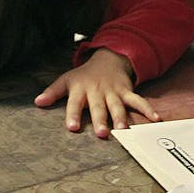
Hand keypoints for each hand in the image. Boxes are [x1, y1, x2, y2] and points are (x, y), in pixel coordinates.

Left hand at [33, 48, 159, 137]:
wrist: (108, 59)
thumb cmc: (84, 75)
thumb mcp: (66, 80)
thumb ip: (53, 92)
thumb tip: (37, 102)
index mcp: (81, 89)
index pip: (74, 103)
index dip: (73, 115)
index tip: (71, 127)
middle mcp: (97, 91)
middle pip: (99, 107)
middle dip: (100, 119)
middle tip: (102, 133)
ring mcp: (113, 91)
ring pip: (118, 105)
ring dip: (121, 117)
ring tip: (124, 130)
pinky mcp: (127, 91)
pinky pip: (138, 100)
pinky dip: (147, 109)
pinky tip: (156, 118)